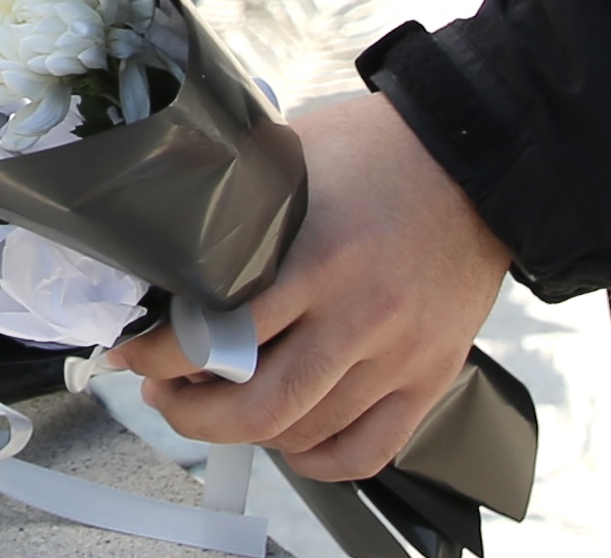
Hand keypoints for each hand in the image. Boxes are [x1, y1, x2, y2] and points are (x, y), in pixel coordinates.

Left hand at [113, 91, 509, 478]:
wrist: (475, 160)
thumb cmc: (381, 151)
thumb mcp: (293, 160)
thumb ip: (241, 208)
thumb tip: (171, 241)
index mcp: (320, 256)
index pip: (221, 334)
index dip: (162, 355)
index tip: (135, 352)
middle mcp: (361, 313)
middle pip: (259, 406)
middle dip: (192, 413)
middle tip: (165, 392)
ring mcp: (399, 353)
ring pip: (305, 433)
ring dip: (246, 433)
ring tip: (219, 405)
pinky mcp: (429, 376)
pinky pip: (365, 451)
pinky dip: (316, 458)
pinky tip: (289, 437)